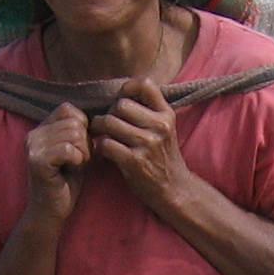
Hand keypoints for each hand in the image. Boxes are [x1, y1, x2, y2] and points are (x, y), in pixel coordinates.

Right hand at [25, 103, 90, 223]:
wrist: (51, 211)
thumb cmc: (66, 182)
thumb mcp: (74, 150)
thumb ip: (77, 131)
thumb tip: (95, 118)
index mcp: (40, 129)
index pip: (68, 109)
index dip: (83, 125)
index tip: (80, 147)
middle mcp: (33, 135)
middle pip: (74, 121)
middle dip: (85, 142)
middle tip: (78, 160)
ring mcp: (33, 147)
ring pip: (74, 134)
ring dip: (83, 152)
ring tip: (75, 165)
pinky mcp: (38, 161)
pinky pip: (70, 149)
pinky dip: (79, 160)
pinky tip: (72, 169)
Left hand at [89, 78, 194, 213]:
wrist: (174, 189)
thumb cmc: (163, 157)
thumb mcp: (165, 129)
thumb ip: (150, 110)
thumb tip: (121, 92)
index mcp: (166, 114)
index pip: (145, 84)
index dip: (127, 86)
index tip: (121, 98)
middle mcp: (159, 126)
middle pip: (121, 104)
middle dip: (109, 113)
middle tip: (108, 124)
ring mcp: (147, 144)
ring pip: (110, 122)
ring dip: (99, 128)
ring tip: (100, 134)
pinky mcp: (135, 161)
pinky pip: (106, 144)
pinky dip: (100, 147)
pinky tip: (104, 151)